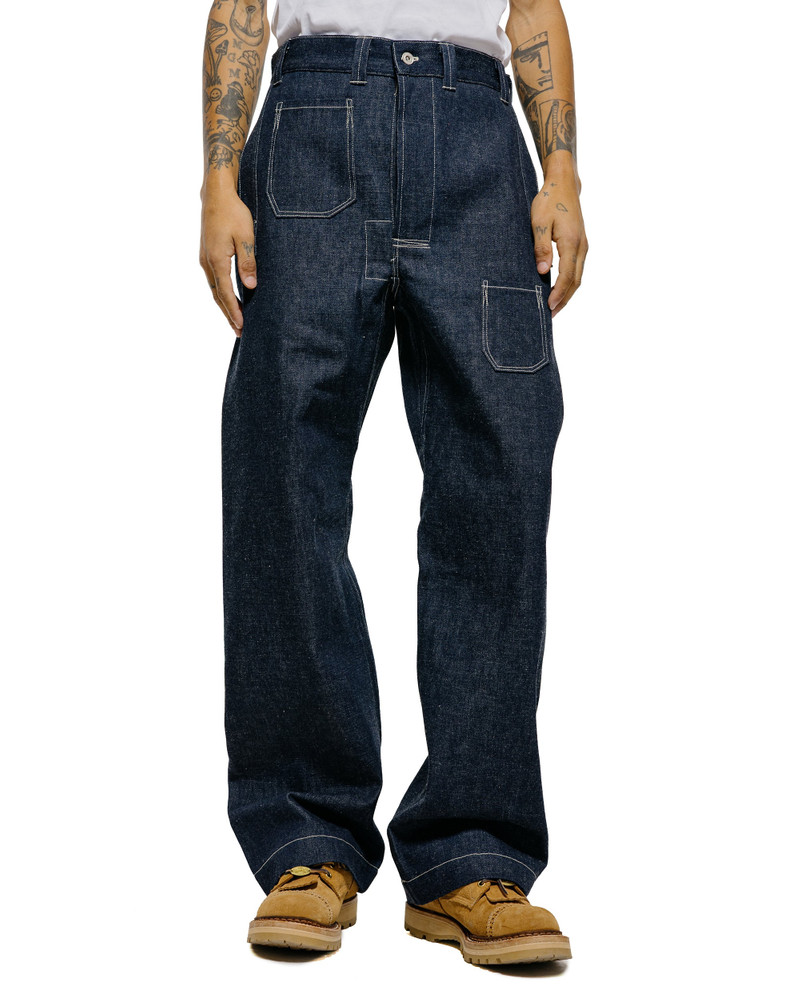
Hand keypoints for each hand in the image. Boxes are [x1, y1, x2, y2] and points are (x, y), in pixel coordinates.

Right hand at [199, 186, 256, 336]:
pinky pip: (214, 280)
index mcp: (216, 261)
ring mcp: (205, 259)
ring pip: (214, 289)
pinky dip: (221, 293)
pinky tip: (229, 298)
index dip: (234, 312)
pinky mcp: (207, 255)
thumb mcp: (246, 236)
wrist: (216, 194)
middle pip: (217, 296)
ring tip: (235, 320)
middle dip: (228, 314)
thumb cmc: (233, 212)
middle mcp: (207, 263)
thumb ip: (248, 262)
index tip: (242, 326)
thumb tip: (250, 286)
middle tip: (239, 332)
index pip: (226, 294)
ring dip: (224, 306)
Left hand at [531, 172, 587, 317]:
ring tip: (554, 307)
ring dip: (567, 293)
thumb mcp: (539, 222)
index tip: (549, 307)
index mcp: (571, 242)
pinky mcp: (580, 244)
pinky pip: (577, 269)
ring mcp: (583, 246)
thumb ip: (541, 247)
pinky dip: (569, 283)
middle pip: (576, 281)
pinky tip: (559, 289)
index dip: (558, 293)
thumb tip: (543, 271)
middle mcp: (581, 246)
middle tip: (550, 315)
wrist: (564, 184)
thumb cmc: (549, 200)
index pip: (567, 276)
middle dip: (564, 300)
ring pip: (578, 277)